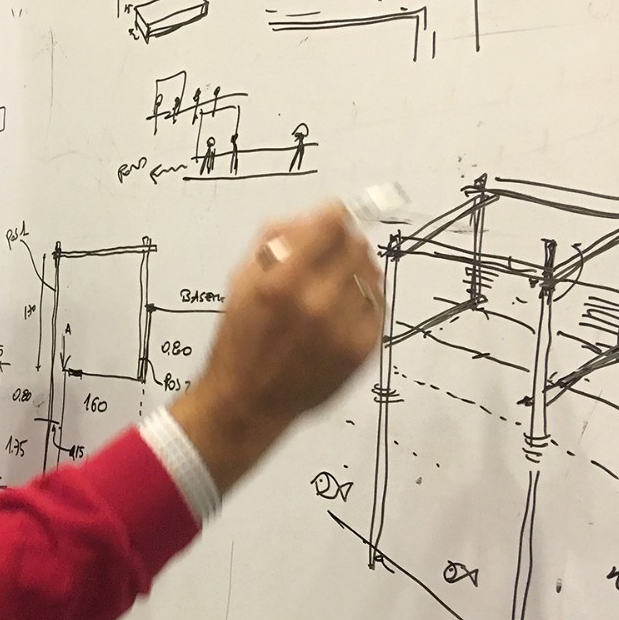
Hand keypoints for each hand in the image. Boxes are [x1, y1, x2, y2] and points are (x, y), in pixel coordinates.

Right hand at [172, 200, 383, 492]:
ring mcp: (344, 328)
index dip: (331, 216)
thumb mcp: (240, 282)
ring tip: (331, 290)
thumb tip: (310, 217)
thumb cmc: (240, 341)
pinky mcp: (362, 349)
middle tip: (326, 260)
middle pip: (356, 245)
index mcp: (281, 281)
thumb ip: (273, 241)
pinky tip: (341, 313)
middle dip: (341, 245)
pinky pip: (378, 304)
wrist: (249, 402)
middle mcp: (316, 302)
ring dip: (354, 273)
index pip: (332, 223)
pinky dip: (363, 301)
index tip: (329, 220)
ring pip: (371, 273)